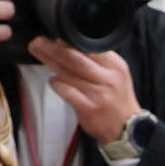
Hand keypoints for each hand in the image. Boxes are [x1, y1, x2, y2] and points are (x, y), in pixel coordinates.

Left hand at [29, 37, 146, 144]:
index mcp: (115, 66)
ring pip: (68, 73)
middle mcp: (107, 78)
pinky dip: (56, 83)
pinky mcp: (87, 107)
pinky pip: (66, 91)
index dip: (70, 41)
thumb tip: (68, 45)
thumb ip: (98, 60)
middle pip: (75, 58)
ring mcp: (97, 93)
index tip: (56, 37)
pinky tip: (53, 80)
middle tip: (38, 42)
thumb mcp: (116, 73)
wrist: (126, 128)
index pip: (91, 47)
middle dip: (54, 48)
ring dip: (50, 61)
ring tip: (38, 53)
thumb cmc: (117, 99)